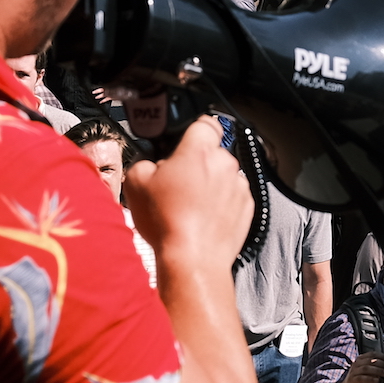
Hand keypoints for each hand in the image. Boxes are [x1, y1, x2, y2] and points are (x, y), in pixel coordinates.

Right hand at [126, 114, 254, 272]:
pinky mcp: (248, 207)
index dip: (192, 130)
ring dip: (210, 185)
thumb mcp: (135, 183)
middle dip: (197, 164)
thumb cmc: (167, 222)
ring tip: (190, 207)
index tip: (185, 141)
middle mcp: (225, 164)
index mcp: (199, 151)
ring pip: (223, 176)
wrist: (193, 259)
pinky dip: (221, 204)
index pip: (204, 123)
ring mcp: (239, 186)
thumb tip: (152, 164)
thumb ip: (144, 162)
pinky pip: (232, 197)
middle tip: (177, 184)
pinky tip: (203, 219)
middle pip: (212, 153)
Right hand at [339, 352, 383, 382]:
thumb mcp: (370, 373)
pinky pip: (362, 378)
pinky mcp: (352, 380)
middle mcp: (356, 364)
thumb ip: (377, 369)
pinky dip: (370, 378)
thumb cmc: (360, 382)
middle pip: (371, 360)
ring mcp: (354, 372)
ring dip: (379, 370)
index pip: (373, 354)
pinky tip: (377, 380)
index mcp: (361, 359)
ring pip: (367, 368)